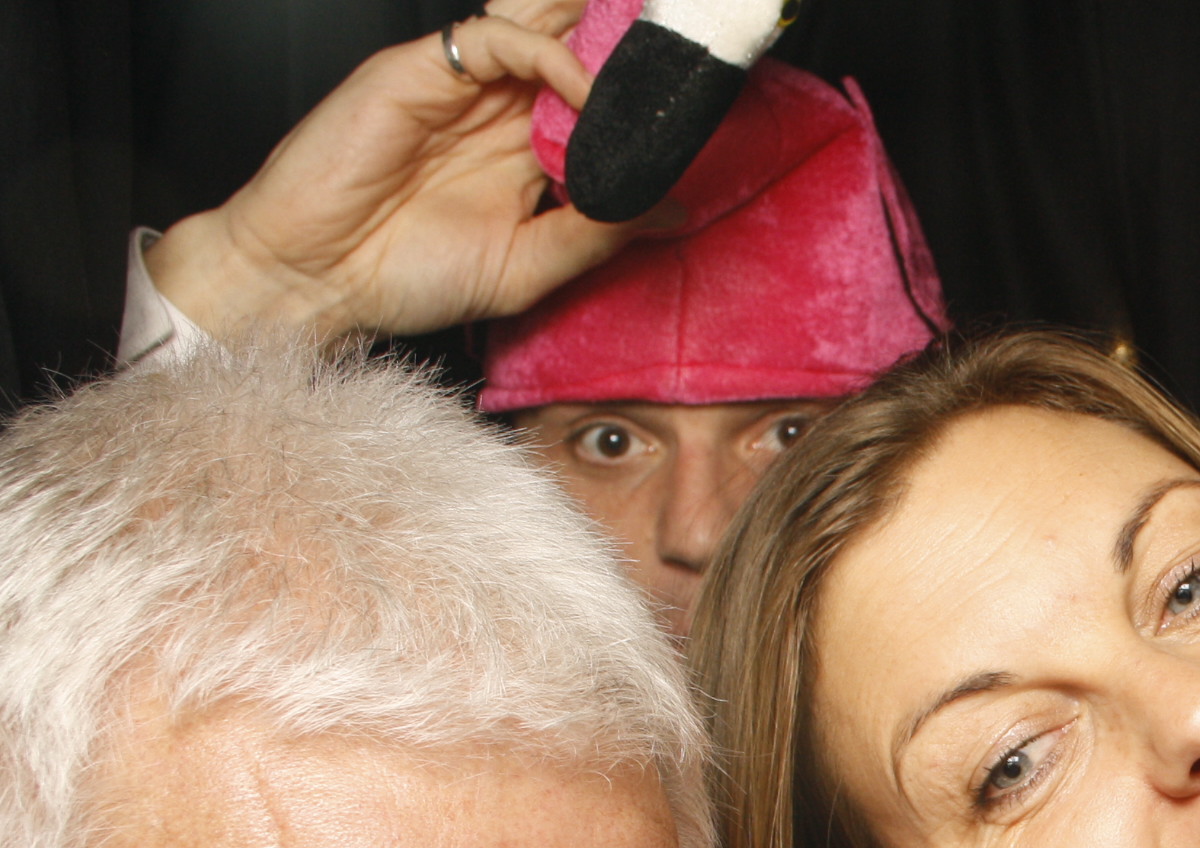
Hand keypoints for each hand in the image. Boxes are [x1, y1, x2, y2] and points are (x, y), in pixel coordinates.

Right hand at [144, 0, 676, 340]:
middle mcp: (498, 111)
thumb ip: (596, 233)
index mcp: (523, 152)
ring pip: (541, 28)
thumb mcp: (527, 266)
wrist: (314, 281)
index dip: (641, 100)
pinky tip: (586, 95)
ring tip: (647, 64)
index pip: (595, 103)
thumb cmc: (405, 277)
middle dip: (627, 48)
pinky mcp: (420, 70)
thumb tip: (673, 209)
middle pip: (573, 50)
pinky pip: (498, 42)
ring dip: (597, 40)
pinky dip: (552, 60)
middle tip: (685, 54)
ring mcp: (460, 87)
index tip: (699, 111)